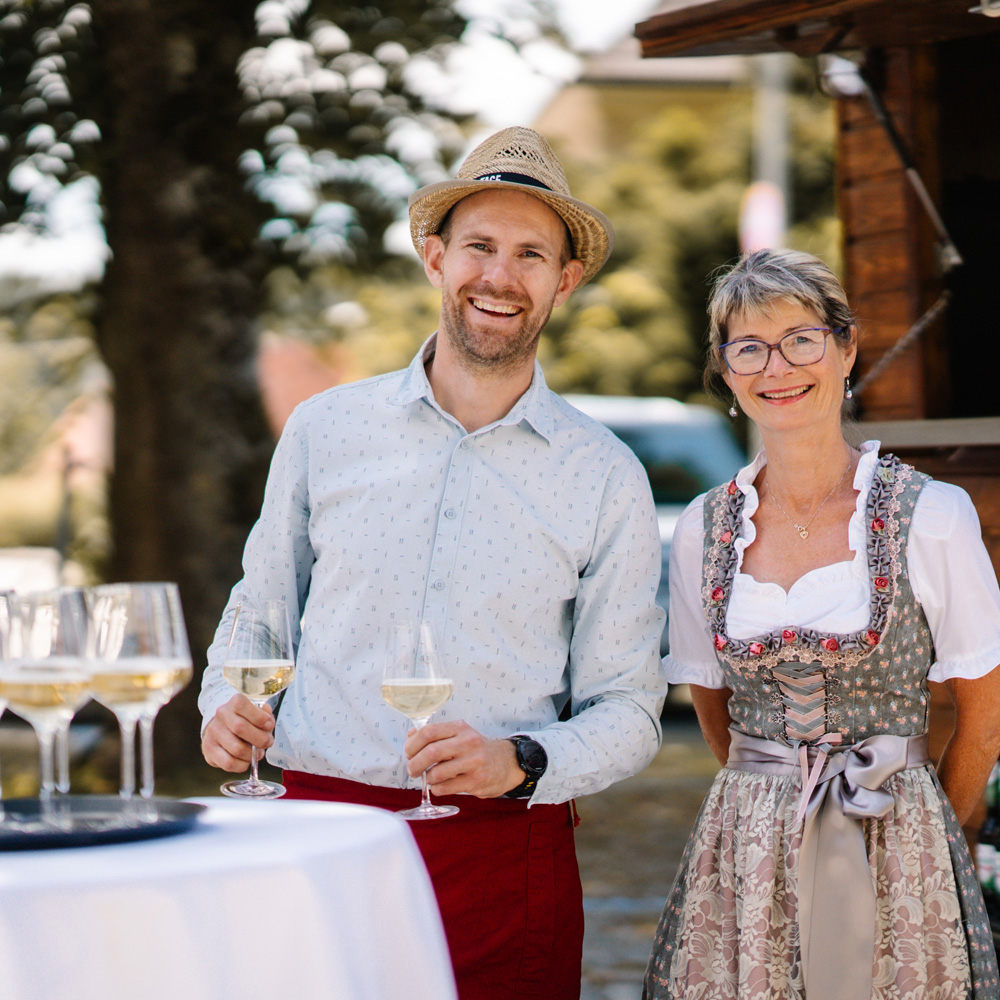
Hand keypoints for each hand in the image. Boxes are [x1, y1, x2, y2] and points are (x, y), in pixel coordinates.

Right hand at [201, 694, 274, 771]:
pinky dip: (242, 765)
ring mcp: (213, 732)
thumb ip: (265, 715)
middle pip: (240, 728)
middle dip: (260, 739)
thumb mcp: (258, 712)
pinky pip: (228, 763)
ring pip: (236, 749)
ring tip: (257, 753)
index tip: (269, 725)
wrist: (223, 727)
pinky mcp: (209, 749)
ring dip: (252, 754)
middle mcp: (221, 715)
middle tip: (267, 743)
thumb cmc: (246, 720)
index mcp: (234, 702)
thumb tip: (268, 723)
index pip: (242, 705)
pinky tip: (246, 760)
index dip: (259, 717)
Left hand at [404, 720, 524, 798]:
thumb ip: (435, 734)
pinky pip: (445, 788)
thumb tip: (410, 736)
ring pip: (437, 773)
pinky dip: (436, 788)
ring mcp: (473, 762)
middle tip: (412, 770)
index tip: (408, 752)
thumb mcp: (459, 735)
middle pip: (431, 752)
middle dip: (415, 764)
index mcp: (460, 728)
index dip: (412, 743)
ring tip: (429, 778)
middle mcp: (468, 743)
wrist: (506, 763)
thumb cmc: (476, 749)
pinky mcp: (476, 781)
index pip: (429, 731)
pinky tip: (441, 785)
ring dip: (427, 778)